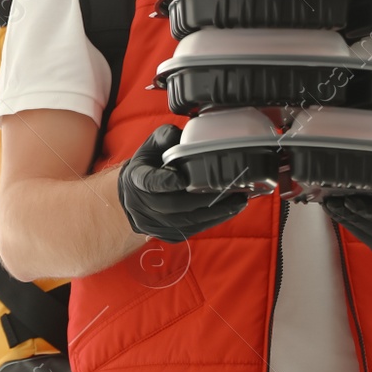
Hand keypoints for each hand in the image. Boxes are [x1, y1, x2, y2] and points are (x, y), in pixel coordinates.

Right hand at [117, 124, 251, 243]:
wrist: (132, 196)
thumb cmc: (148, 165)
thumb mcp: (152, 146)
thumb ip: (166, 138)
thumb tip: (183, 136)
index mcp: (136, 177)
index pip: (148, 181)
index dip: (165, 182)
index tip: (182, 179)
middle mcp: (142, 204)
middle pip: (173, 205)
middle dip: (204, 199)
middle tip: (230, 190)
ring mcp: (153, 224)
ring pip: (186, 221)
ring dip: (215, 213)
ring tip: (238, 202)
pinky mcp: (166, 235)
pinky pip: (191, 230)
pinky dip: (212, 221)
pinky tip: (228, 211)